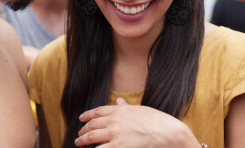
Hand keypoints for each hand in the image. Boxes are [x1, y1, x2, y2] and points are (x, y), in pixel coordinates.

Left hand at [74, 98, 199, 146]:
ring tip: (79, 142)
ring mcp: (115, 134)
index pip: (99, 111)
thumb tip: (119, 101)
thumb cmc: (156, 120)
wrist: (165, 131)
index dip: (88, 114)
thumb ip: (126, 107)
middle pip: (93, 124)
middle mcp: (115, 121)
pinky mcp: (118, 147)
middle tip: (79, 133)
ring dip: (83, 140)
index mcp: (120, 110)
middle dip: (84, 129)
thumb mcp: (140, 109)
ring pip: (92, 137)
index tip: (82, 118)